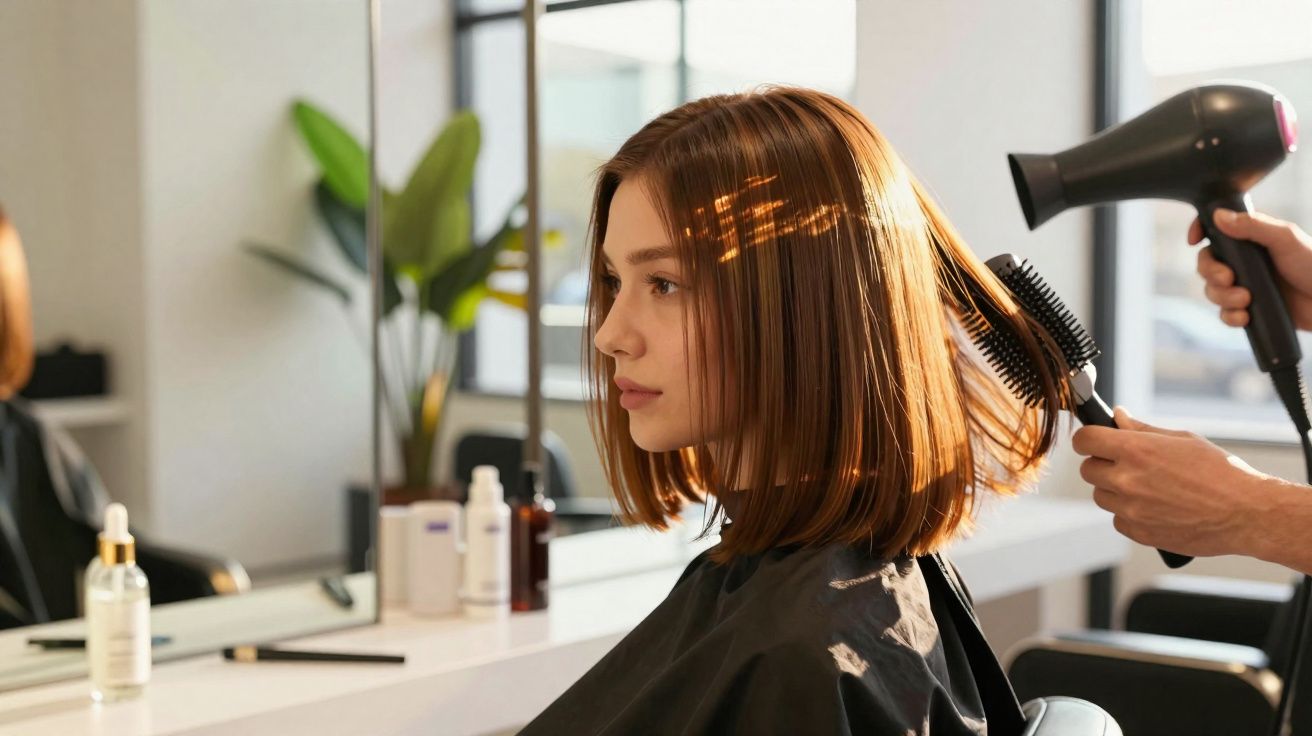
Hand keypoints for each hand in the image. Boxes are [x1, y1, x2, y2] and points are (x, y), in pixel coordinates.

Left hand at [1071, 406, 1278, 557]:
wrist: (1246, 513)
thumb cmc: (1220, 472)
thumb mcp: (1182, 439)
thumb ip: (1142, 429)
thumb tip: (1118, 417)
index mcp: (1135, 450)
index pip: (1084, 440)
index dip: (1088, 440)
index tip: (1095, 442)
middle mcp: (1127, 480)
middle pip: (1087, 470)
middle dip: (1103, 465)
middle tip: (1128, 465)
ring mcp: (1131, 509)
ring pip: (1101, 496)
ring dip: (1115, 490)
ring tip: (1149, 487)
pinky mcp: (1139, 533)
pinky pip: (1118, 520)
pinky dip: (1130, 514)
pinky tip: (1156, 507)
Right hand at [1190, 208, 1311, 329]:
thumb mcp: (1285, 238)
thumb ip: (1253, 226)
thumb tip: (1218, 216)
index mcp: (1251, 238)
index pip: (1216, 230)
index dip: (1201, 231)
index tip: (1194, 240)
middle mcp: (1246, 261)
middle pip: (1207, 264)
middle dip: (1211, 273)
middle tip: (1228, 279)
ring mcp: (1247, 285)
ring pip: (1213, 291)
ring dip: (1222, 297)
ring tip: (1246, 300)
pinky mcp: (1251, 309)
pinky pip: (1225, 314)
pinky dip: (1230, 317)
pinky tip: (1245, 317)